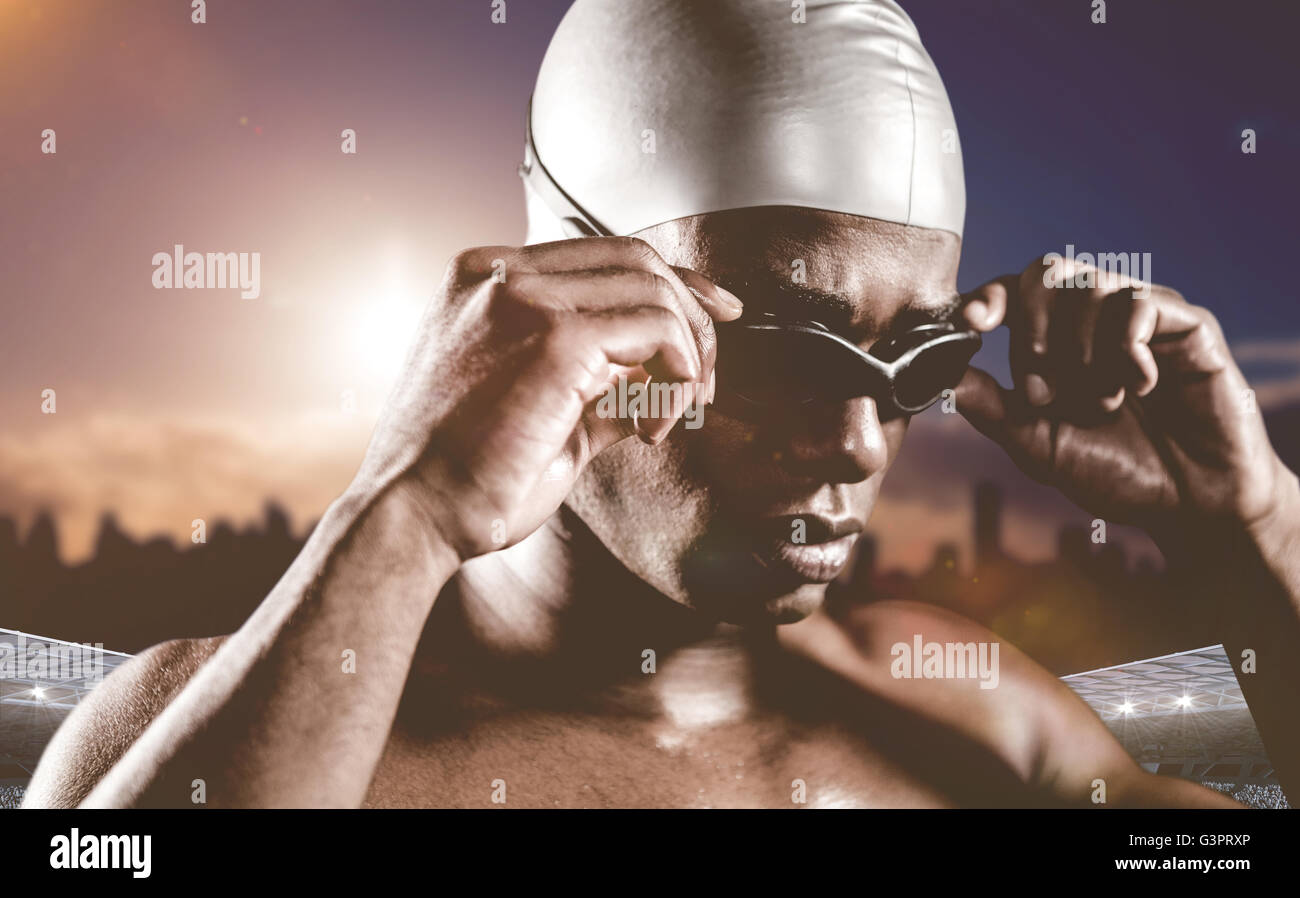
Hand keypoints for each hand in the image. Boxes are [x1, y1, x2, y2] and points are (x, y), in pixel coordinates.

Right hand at [350, 237, 741, 561]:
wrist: (412, 516)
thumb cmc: (464, 478)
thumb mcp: (538, 409)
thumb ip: (598, 379)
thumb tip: (662, 375)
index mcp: (484, 280)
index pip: (602, 255)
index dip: (671, 284)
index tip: (715, 317)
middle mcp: (499, 273)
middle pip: (637, 260)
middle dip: (692, 319)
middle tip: (703, 387)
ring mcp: (525, 297)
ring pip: (654, 291)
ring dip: (686, 358)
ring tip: (664, 421)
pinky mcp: (554, 336)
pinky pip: (657, 330)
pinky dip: (675, 378)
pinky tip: (650, 430)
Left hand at [954, 256, 1291, 539]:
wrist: (1189, 503)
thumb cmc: (1116, 471)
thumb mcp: (1039, 444)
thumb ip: (992, 408)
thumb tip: (938, 375)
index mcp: (1058, 339)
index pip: (1014, 290)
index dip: (989, 296)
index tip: (972, 321)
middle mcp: (1098, 318)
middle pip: (1045, 273)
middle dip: (1032, 332)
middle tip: (1044, 391)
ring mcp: (1143, 317)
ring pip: (1090, 287)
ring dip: (1082, 352)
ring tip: (1100, 402)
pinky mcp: (1188, 326)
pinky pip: (1140, 304)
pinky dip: (1125, 348)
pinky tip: (1135, 387)